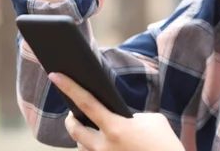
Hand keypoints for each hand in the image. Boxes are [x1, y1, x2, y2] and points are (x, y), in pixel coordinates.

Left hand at [49, 73, 183, 150]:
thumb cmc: (165, 143)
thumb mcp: (152, 121)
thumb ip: (130, 116)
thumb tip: (118, 119)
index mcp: (116, 127)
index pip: (86, 102)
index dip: (70, 87)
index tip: (55, 75)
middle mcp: (105, 146)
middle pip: (74, 129)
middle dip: (70, 119)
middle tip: (73, 113)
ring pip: (82, 146)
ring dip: (84, 137)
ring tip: (91, 129)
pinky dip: (95, 149)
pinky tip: (107, 143)